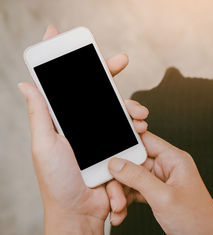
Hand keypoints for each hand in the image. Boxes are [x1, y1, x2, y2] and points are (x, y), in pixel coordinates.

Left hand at [18, 26, 148, 234]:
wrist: (80, 213)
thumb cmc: (57, 182)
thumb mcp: (44, 145)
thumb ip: (40, 114)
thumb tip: (25, 83)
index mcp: (65, 122)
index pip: (75, 89)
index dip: (82, 66)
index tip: (89, 45)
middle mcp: (85, 127)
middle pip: (102, 95)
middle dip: (113, 77)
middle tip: (123, 61)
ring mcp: (103, 138)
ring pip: (120, 113)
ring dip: (131, 108)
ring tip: (139, 114)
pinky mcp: (118, 150)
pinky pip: (130, 135)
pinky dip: (137, 131)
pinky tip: (141, 131)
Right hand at [107, 132, 212, 233]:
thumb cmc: (196, 220)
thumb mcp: (163, 197)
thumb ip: (139, 178)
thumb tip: (117, 163)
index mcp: (174, 159)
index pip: (146, 140)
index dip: (126, 143)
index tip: (108, 155)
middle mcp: (168, 167)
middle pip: (134, 161)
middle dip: (120, 177)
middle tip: (111, 193)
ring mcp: (161, 181)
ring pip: (132, 178)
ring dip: (121, 193)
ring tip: (117, 208)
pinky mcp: (157, 194)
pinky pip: (135, 191)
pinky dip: (126, 201)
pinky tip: (121, 211)